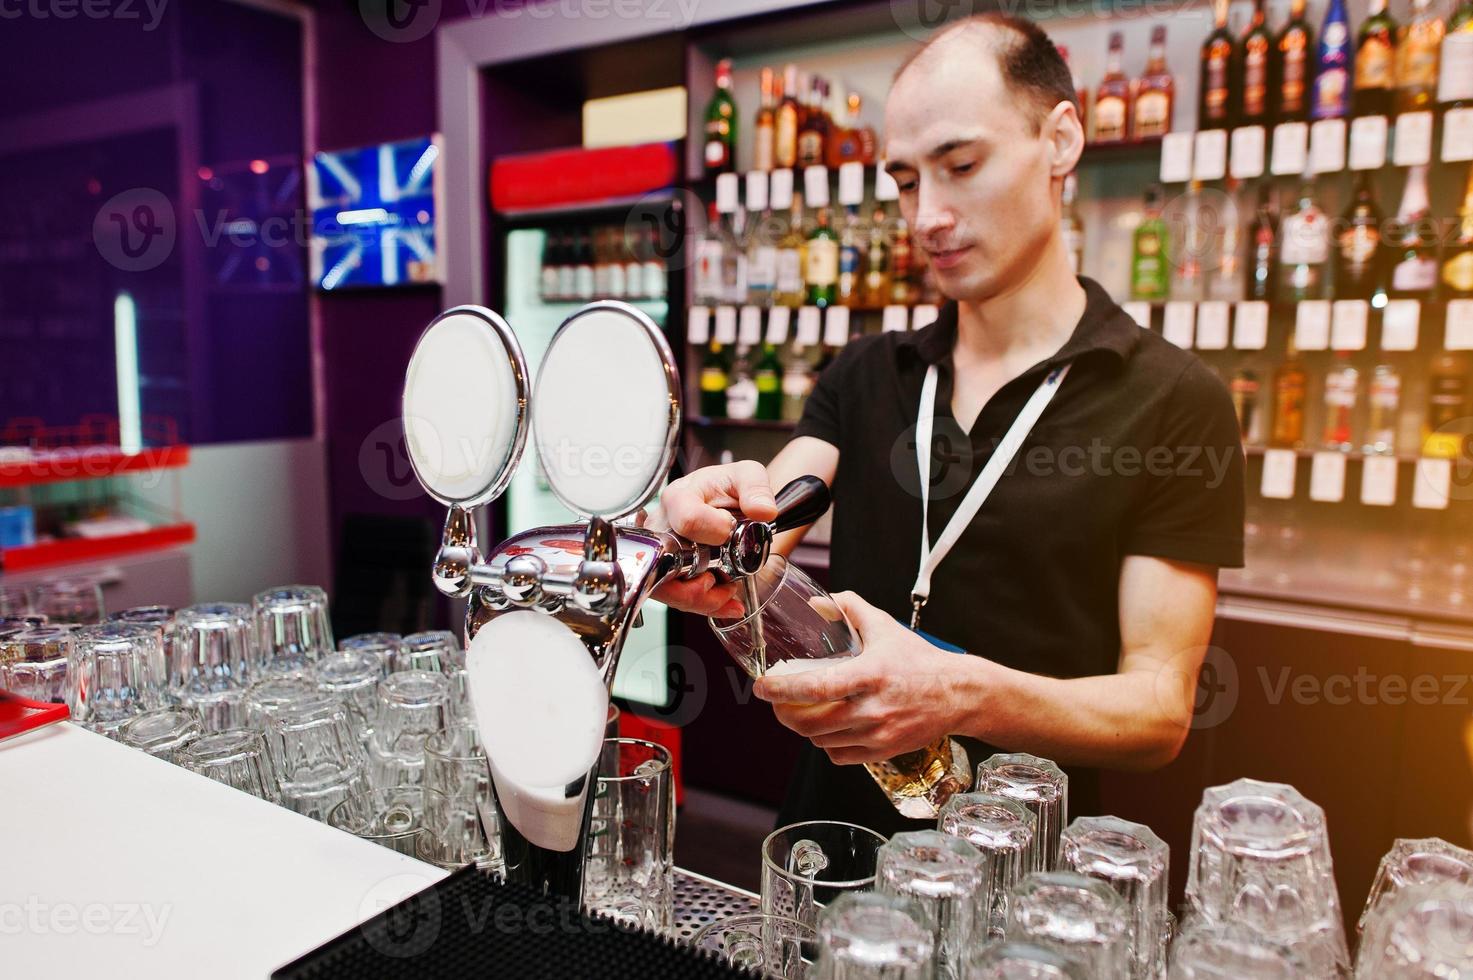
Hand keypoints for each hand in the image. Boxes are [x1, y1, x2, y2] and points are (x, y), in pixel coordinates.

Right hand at [643, 461, 777, 615]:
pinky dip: (702, 605)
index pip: (688, 520)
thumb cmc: (726, 487)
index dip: (713, 533)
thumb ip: (756, 488)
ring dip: (702, 599)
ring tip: (729, 594)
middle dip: (701, 582)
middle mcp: (662, 525)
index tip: (730, 532)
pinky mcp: (665, 570)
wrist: (723, 501)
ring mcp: (660, 550)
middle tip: (730, 580)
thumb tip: (763, 511)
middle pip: (668, 563)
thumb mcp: (747, 475)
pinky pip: (674, 596)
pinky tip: (726, 602)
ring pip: (666, 587)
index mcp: (680, 496)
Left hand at [752, 591, 971, 764]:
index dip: (782, 689)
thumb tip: (819, 602)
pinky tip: (828, 730)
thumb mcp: (885, 627)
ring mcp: (878, 734)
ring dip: (804, 729)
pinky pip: (840, 756)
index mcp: (870, 674)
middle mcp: (873, 708)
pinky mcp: (883, 752)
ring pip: (822, 741)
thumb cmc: (919, 660)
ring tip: (801, 712)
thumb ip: (850, 609)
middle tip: (776, 702)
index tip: (762, 686)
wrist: (958, 694)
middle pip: (811, 723)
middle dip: (784, 714)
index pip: (816, 687)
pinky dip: (826, 745)